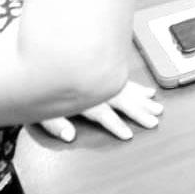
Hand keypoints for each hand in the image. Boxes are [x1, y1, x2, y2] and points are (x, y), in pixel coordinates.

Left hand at [36, 80, 162, 142]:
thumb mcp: (39, 109)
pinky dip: (138, 87)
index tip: (128, 135)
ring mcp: (102, 78)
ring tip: (158, 108)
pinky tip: (149, 91)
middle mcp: (95, 86)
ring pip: (127, 89)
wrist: (36, 56)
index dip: (115, 125)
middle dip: (139, 111)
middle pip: (121, 100)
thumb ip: (54, 124)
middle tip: (154, 121)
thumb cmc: (37, 88)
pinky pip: (126, 79)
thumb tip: (69, 136)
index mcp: (81, 97)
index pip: (103, 114)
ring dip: (143, 99)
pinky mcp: (104, 71)